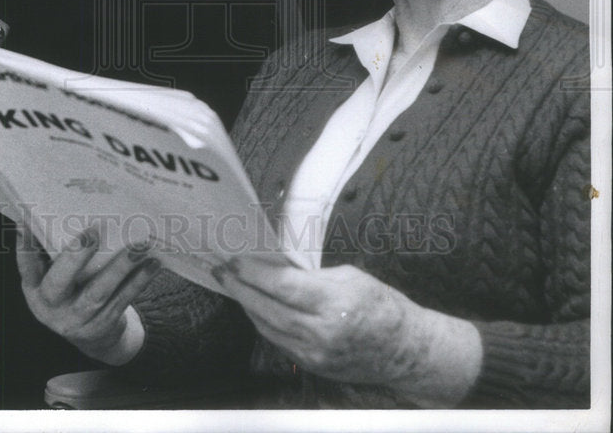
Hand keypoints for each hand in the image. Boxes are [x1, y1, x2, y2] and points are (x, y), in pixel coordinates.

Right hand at [16, 226, 159, 364]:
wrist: (93, 336)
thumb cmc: (71, 291)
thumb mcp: (52, 278)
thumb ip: (48, 254)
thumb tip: (40, 217)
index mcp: (35, 291)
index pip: (26, 268)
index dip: (25, 249)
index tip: (26, 225)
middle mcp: (51, 309)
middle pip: (60, 282)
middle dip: (76, 256)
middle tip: (93, 232)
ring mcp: (77, 320)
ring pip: (98, 292)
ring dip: (120, 267)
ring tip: (138, 246)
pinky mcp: (102, 325)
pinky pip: (121, 301)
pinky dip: (138, 281)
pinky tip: (152, 264)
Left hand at [213, 258, 480, 405]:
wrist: (404, 350)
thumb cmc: (381, 305)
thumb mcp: (348, 276)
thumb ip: (310, 274)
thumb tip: (274, 265)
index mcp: (333, 303)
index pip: (282, 285)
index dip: (253, 272)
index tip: (235, 259)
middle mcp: (321, 333)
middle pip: (268, 308)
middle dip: (240, 287)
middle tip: (221, 269)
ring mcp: (315, 354)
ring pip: (267, 327)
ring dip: (246, 304)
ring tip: (231, 284)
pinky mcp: (312, 366)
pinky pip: (278, 341)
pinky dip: (262, 321)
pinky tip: (253, 305)